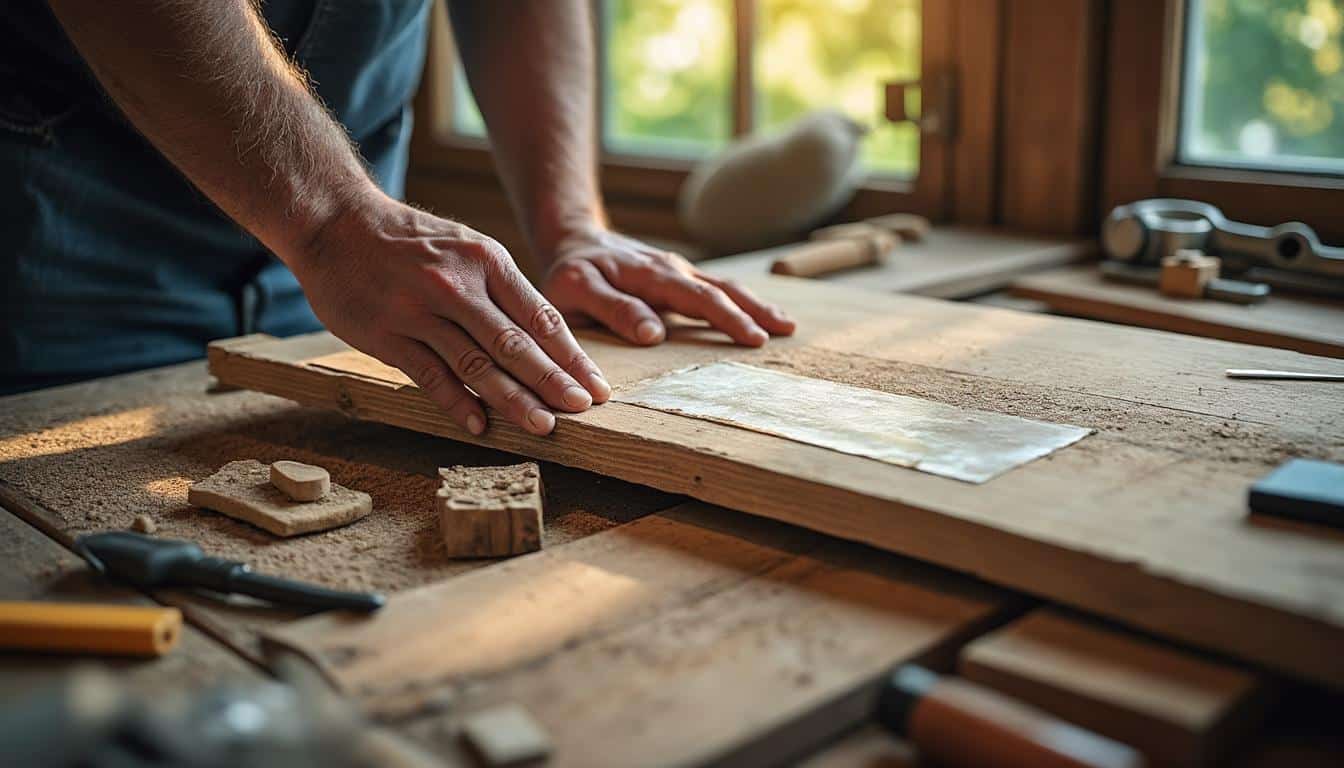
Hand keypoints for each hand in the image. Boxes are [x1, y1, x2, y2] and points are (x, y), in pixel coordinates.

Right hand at [290, 195, 609, 436]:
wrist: (336, 223)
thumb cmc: (410, 240)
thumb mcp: (465, 246)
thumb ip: (501, 289)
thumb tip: (545, 338)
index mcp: (487, 261)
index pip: (541, 317)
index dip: (572, 356)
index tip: (595, 386)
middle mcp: (458, 286)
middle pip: (516, 344)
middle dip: (553, 381)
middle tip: (581, 409)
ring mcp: (421, 312)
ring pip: (477, 364)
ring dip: (513, 400)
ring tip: (543, 426)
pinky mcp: (388, 335)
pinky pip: (430, 375)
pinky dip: (457, 403)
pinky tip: (481, 425)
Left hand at [540, 228, 795, 345]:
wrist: (572, 239)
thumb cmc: (571, 273)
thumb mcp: (576, 291)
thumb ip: (613, 309)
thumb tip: (655, 335)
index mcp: (650, 275)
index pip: (698, 299)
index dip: (727, 319)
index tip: (753, 339)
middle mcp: (671, 269)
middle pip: (720, 291)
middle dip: (753, 313)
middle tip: (781, 335)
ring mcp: (679, 271)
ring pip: (724, 287)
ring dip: (756, 305)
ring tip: (788, 324)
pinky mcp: (681, 276)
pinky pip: (717, 287)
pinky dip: (743, 301)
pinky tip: (764, 315)